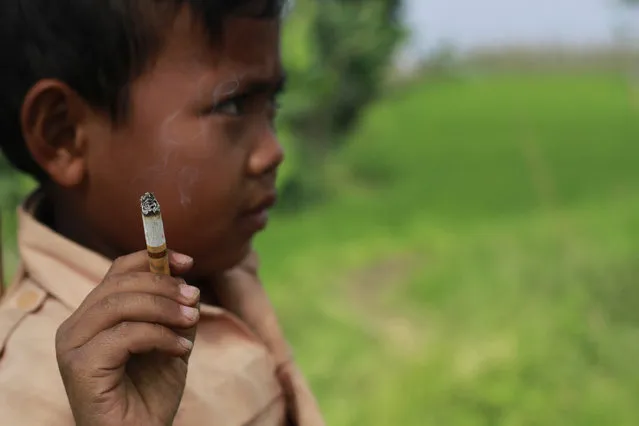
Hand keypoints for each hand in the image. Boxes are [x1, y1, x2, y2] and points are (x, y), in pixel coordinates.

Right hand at [55, 250, 199, 425]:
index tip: (187, 262)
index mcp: (93, 316)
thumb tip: (188, 283)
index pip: (117, 272)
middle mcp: (75, 327)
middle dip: (164, 285)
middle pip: (119, 284)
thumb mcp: (170, 342)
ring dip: (164, 308)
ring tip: (192, 321)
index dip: (152, 259)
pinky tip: (181, 349)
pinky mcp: (80, 366)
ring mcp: (72, 346)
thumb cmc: (151, 394)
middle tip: (194, 297)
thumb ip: (174, 312)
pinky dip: (160, 335)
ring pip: (120, 305)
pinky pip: (125, 335)